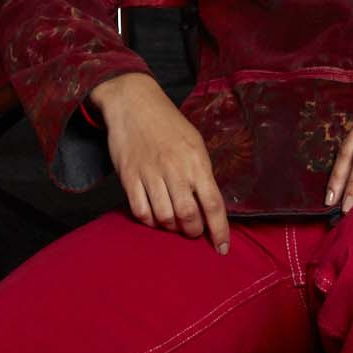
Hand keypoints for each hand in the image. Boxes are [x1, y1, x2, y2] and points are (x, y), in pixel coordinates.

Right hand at [90, 71, 229, 252]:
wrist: (134, 103)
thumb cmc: (169, 124)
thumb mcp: (195, 143)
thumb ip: (202, 173)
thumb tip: (210, 205)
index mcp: (197, 161)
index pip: (213, 204)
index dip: (220, 230)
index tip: (223, 248)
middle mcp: (175, 169)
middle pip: (188, 216)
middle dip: (193, 231)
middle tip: (193, 231)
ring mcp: (150, 173)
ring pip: (164, 217)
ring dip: (171, 228)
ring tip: (174, 224)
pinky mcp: (129, 176)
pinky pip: (140, 210)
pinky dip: (149, 221)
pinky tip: (154, 217)